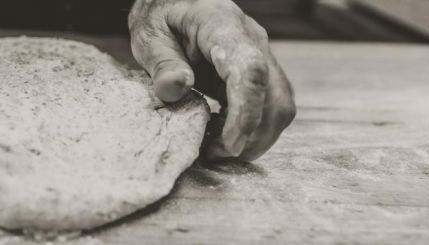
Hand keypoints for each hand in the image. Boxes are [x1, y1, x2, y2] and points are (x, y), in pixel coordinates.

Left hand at [129, 0, 295, 160]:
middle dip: (252, 136)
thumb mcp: (149, 35)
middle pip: (275, 97)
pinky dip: (250, 128)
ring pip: (279, 106)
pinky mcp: (258, 73)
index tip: (229, 144)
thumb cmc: (162, 14)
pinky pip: (268, 106)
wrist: (176, 0)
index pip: (250, 71)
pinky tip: (220, 133)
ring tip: (214, 148)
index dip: (245, 113)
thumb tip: (175, 90)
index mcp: (224, 27)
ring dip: (254, 137)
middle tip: (213, 154)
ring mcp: (261, 57)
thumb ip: (162, 63)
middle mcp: (253, 42)